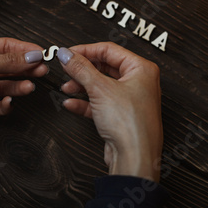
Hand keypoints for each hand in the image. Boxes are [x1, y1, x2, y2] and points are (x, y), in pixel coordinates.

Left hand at [0, 37, 46, 145]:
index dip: (25, 50)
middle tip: (42, 71)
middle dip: (25, 69)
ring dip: (17, 86)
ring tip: (29, 87)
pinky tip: (8, 102)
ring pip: (3, 86)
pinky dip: (4, 104)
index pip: (6, 47)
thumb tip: (31, 57)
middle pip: (7, 66)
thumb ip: (8, 61)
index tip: (42, 54)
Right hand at [58, 42, 162, 181]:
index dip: (86, 50)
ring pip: (101, 86)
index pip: (110, 50)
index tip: (68, 53)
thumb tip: (67, 55)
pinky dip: (85, 103)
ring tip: (66, 87)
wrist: (135, 158)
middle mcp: (139, 83)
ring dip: (81, 86)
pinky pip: (100, 103)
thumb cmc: (131, 124)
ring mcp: (130, 100)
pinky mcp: (121, 116)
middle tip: (66, 69)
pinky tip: (71, 104)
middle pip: (105, 68)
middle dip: (83, 70)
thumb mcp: (100, 89)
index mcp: (142, 69)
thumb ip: (81, 69)